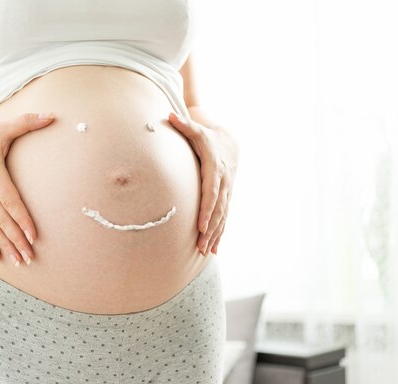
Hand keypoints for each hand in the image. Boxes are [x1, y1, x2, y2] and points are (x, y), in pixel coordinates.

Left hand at [168, 108, 238, 255]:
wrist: (229, 140)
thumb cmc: (208, 136)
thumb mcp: (197, 129)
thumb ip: (184, 124)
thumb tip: (169, 116)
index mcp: (215, 170)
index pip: (211, 193)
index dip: (207, 209)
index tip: (202, 225)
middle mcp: (224, 183)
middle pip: (218, 210)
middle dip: (210, 229)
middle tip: (201, 246)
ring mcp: (227, 192)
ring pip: (222, 217)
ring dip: (215, 236)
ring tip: (206, 253)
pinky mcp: (226, 198)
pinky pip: (224, 218)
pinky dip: (220, 234)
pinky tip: (213, 250)